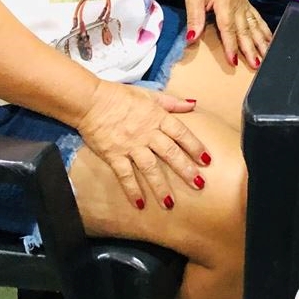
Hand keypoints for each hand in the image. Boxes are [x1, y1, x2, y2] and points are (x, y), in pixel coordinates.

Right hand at [76, 79, 202, 208]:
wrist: (92, 101)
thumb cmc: (122, 96)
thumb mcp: (150, 95)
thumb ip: (172, 102)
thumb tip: (193, 103)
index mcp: (158, 117)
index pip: (181, 133)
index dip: (195, 146)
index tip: (207, 160)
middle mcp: (147, 133)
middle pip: (170, 153)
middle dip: (185, 170)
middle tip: (198, 184)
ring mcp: (130, 146)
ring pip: (149, 168)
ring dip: (160, 186)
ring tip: (170, 204)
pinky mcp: (114, 155)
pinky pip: (124, 175)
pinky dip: (132, 189)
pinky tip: (140, 204)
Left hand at [183, 0, 271, 67]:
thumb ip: (194, 17)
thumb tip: (191, 38)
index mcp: (224, 2)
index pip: (228, 27)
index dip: (231, 44)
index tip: (233, 60)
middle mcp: (238, 5)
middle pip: (245, 30)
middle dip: (251, 48)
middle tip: (256, 65)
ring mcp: (245, 5)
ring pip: (255, 26)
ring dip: (261, 42)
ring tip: (267, 56)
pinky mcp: (247, 5)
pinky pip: (258, 19)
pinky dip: (265, 31)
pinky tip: (270, 41)